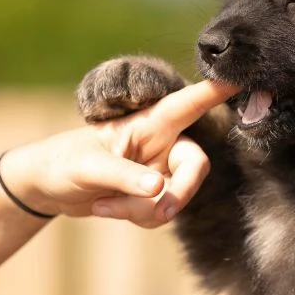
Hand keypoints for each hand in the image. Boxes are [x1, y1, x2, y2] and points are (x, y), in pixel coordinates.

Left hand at [0, 81, 238, 227]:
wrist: (51, 188)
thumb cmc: (65, 161)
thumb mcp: (88, 166)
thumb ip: (124, 176)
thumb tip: (158, 191)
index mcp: (150, 123)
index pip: (190, 103)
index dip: (217, 90)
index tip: (243, 76)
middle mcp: (163, 144)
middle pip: (196, 165)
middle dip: (179, 192)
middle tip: (160, 210)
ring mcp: (160, 171)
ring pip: (176, 197)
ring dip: (142, 211)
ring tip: (105, 205)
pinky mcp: (154, 195)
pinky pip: (161, 214)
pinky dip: (137, 218)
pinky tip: (108, 208)